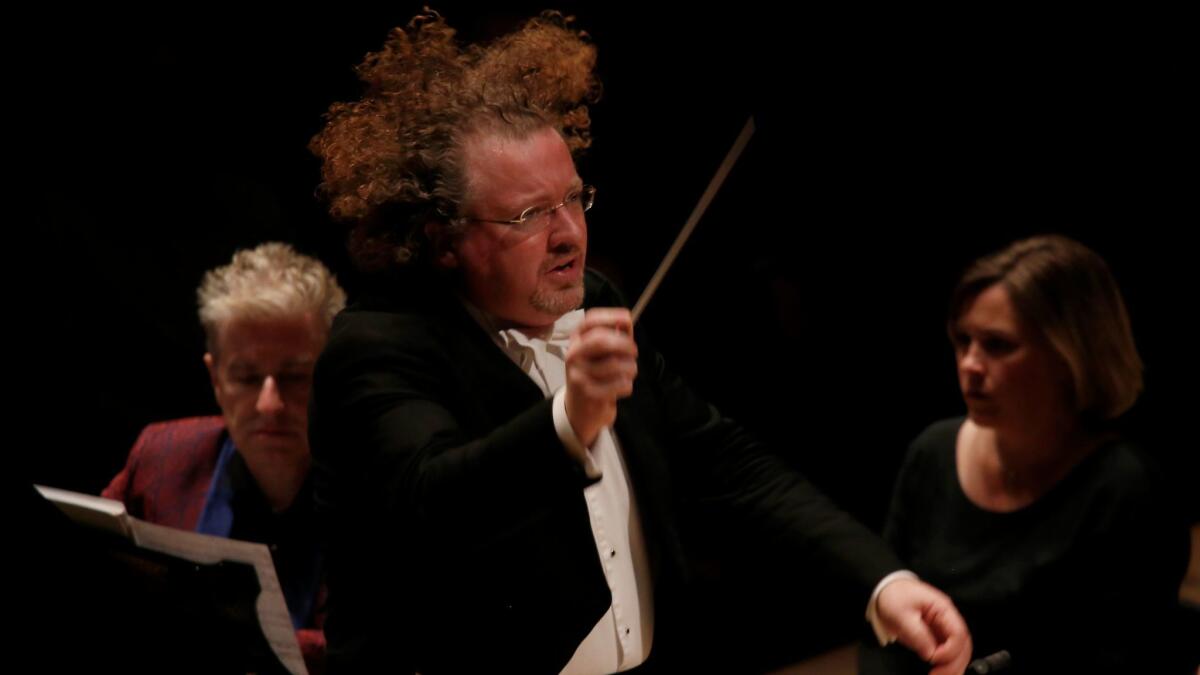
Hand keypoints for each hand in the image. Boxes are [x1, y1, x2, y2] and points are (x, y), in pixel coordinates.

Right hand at [564, 308, 637, 445]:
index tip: (628, 318)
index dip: (610, 316)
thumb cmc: (596, 376)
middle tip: (634, 351)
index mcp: (576, 341)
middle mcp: (573, 356)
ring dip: (630, 368)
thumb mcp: (600, 354)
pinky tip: (620, 388)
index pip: (590, 321)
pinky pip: (620, 384)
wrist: (580, 410)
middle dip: (624, 344)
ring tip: (627, 373)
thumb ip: (614, 336)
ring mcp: (579, 375)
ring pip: (615, 364)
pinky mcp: (589, 394)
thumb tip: (626, 321)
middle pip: (600, 340)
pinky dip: (627, 385)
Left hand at [876, 578, 971, 674]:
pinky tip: (938, 671)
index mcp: (943, 608)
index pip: (958, 633)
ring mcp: (943, 628)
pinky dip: (945, 664)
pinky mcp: (937, 636)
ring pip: (959, 651)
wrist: (886, 590)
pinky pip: (947, 652)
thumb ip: (918, 634)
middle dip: (954, 663)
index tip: (934, 658)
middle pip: (963, 645)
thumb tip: (931, 654)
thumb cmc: (895, 596)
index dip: (950, 649)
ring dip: (952, 666)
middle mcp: (948, 619)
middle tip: (939, 674)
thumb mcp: (902, 614)